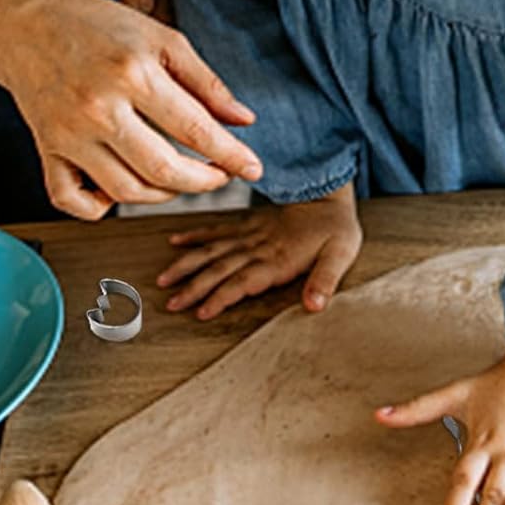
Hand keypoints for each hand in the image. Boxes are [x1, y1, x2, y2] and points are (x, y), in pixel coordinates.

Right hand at [0, 0, 260, 218]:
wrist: (24, 23)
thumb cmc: (97, 25)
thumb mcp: (161, 38)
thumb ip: (205, 82)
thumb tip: (244, 121)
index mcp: (133, 73)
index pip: (194, 128)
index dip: (230, 154)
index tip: (253, 168)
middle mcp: (98, 109)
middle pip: (162, 171)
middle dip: (203, 183)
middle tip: (220, 176)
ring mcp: (68, 134)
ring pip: (125, 192)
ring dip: (164, 194)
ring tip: (182, 178)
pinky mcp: (46, 149)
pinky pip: (71, 199)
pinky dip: (99, 207)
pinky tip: (121, 189)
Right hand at [158, 183, 361, 319]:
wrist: (329, 193)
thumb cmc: (337, 228)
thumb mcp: (340, 255)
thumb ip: (325, 280)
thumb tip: (315, 306)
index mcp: (278, 259)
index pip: (243, 281)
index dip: (221, 296)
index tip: (200, 311)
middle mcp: (258, 247)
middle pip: (220, 269)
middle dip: (194, 287)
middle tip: (170, 304)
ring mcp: (249, 234)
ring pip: (211, 251)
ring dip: (187, 264)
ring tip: (163, 279)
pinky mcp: (247, 224)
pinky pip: (217, 230)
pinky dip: (195, 236)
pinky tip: (174, 242)